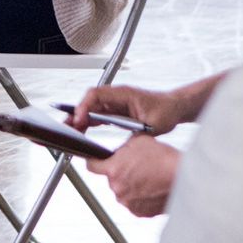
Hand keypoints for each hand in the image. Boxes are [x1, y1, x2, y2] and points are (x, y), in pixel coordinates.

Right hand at [70, 84, 188, 133]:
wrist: (174, 107)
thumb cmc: (166, 110)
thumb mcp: (153, 125)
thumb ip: (136, 135)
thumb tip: (124, 148)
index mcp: (123, 94)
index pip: (96, 95)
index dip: (84, 106)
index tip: (79, 119)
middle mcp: (116, 96)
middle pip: (89, 101)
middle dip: (76, 114)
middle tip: (68, 127)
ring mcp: (114, 103)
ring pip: (90, 108)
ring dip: (80, 118)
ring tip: (71, 130)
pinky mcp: (115, 110)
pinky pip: (97, 114)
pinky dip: (88, 121)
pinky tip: (82, 130)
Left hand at [85, 136, 179, 217]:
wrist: (185, 178)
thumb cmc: (165, 160)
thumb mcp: (139, 142)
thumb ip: (122, 148)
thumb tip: (118, 152)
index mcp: (113, 171)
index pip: (91, 166)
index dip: (95, 162)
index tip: (96, 162)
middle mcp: (117, 189)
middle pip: (112, 179)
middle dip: (122, 173)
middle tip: (139, 168)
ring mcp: (128, 203)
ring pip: (125, 192)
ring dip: (133, 186)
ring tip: (150, 179)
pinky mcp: (140, 212)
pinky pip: (136, 203)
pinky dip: (142, 198)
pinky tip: (153, 189)